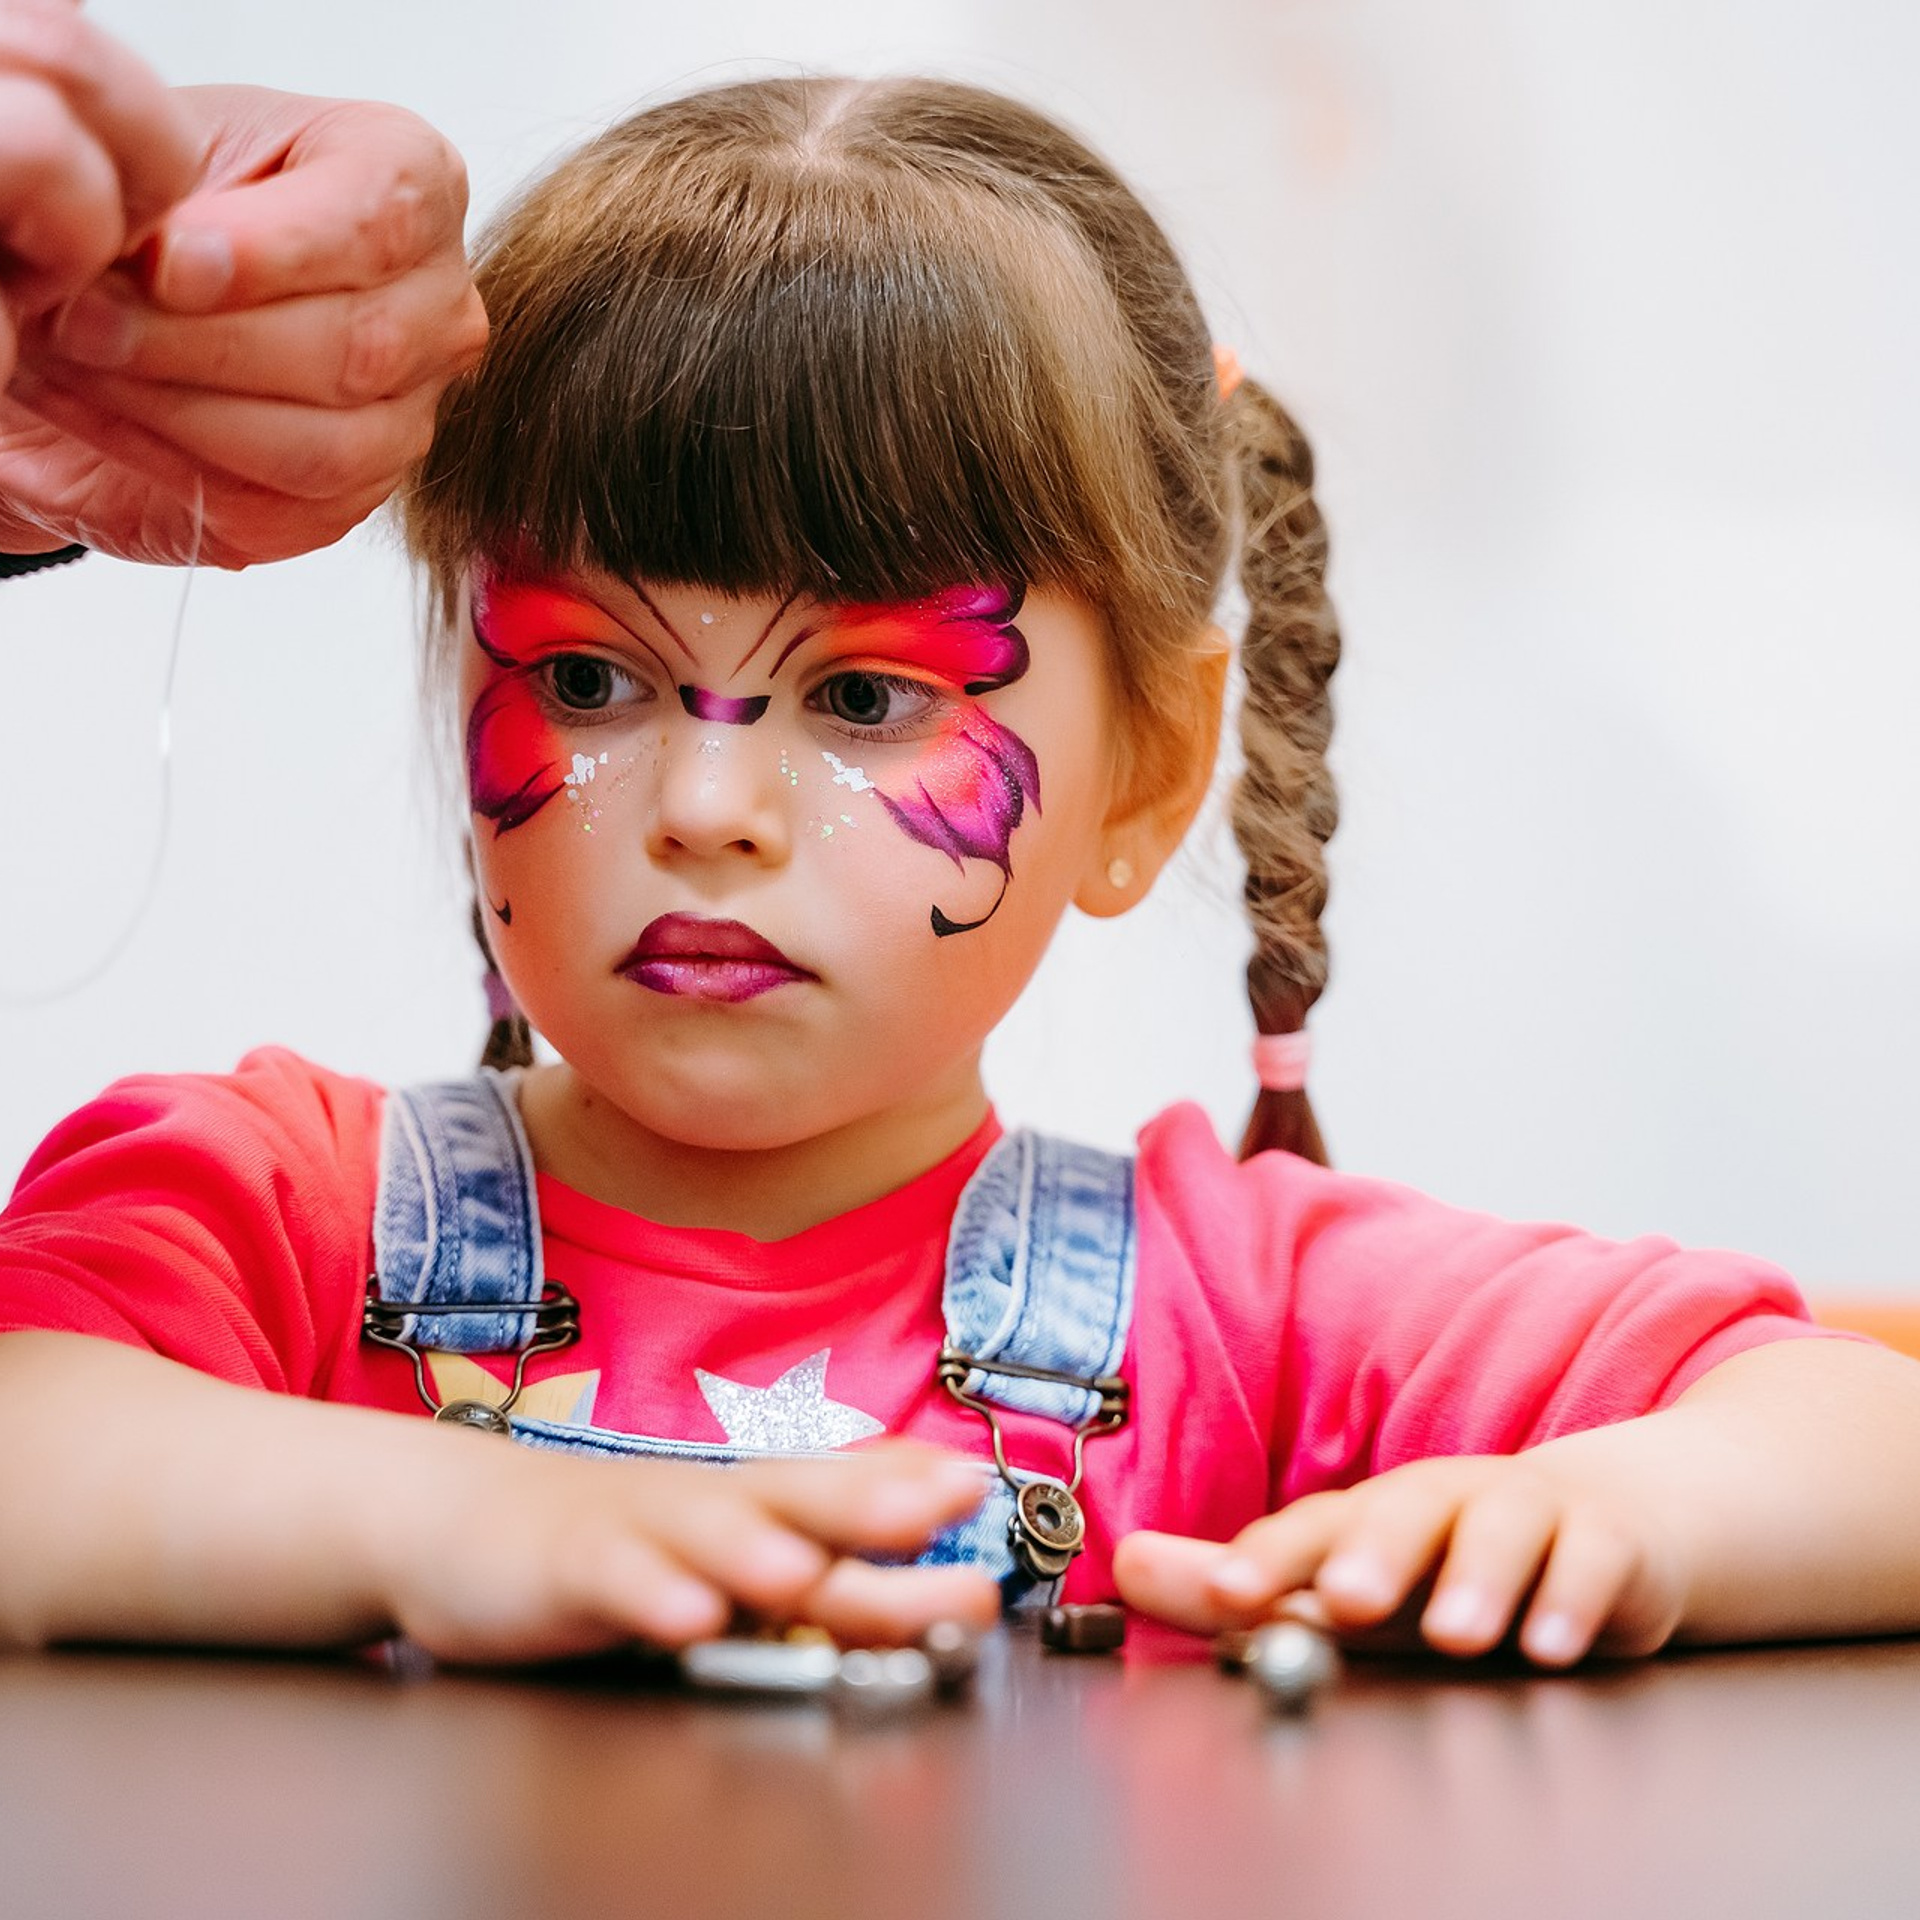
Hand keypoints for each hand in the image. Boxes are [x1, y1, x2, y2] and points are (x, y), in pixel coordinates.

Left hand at [2, 64, 486, 565]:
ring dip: (183, 411)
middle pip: (358, 348)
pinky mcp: (357, 495)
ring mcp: (412, 413)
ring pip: (327, 446)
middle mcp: (439, 307)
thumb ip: (178, 196)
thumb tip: (174, 266)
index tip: (163, 265)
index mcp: (413, 182)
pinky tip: (99, 413)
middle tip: (84, 319)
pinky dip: (171, 464)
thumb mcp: (159, 158)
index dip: (268, 252)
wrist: (127, 290)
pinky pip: (281, 505)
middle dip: (204, 343)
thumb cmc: (162, 204)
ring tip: (81, 364)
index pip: (380, 222)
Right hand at [375, 1438, 999, 1665]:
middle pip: (796, 1498)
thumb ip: (838, 1550)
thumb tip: (942, 1532)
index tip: (977, 1482)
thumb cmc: (623, 1538)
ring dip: (756, 1551)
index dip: (911, 1486)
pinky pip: (615, 1583)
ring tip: (805, 1571)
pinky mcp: (573, 1566)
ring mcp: (642, 1530)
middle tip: (929, 1505)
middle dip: (865, 1503)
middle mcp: (713, 1505)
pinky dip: (650, 1597)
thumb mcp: (737, 1542)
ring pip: (706, 1534)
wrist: (472, 1522)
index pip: (847, 1488)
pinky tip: (684, 1617)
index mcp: (759, 1504)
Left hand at [1112, 1452, 1687, 1666]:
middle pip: (1403, 1512)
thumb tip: (1124, 1570)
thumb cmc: (1454, 1564)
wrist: (1610, 1521)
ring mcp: (1527, 1514)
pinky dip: (1574, 1600)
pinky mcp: (1607, 1542)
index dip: (1267, 1560)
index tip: (1223, 1595)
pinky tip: (1554, 1642)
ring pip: (1500, 1529)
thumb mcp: (1356, 1583)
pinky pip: (1593, 1562)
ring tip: (1457, 1631)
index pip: (1310, 1529)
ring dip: (1476, 1579)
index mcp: (1373, 1514)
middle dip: (1372, 1556)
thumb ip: (1249, 1587)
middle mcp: (1442, 1503)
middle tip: (1345, 1602)